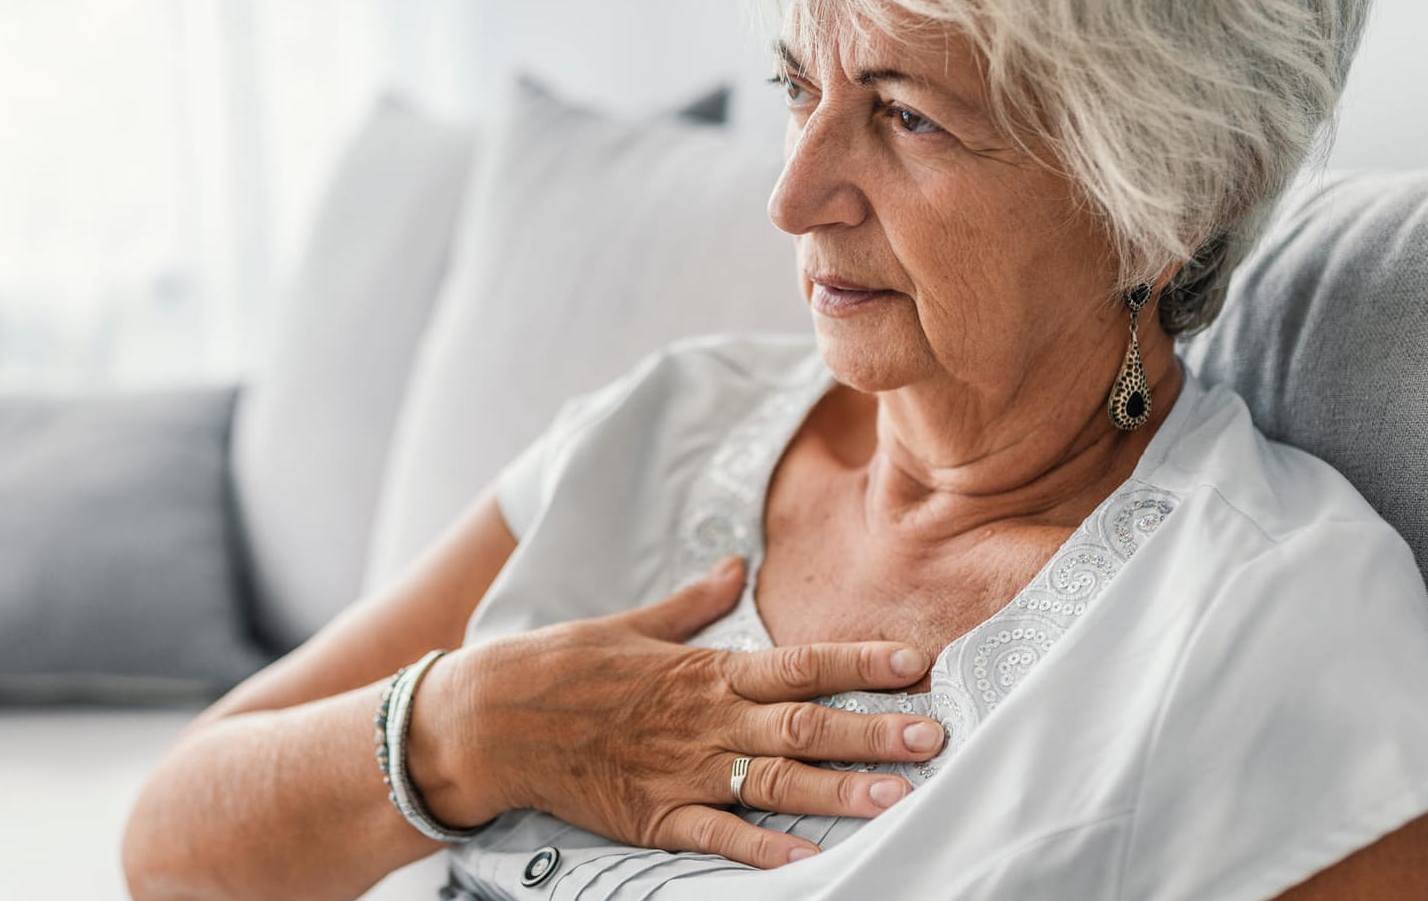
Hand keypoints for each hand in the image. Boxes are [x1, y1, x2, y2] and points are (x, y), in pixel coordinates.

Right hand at [406, 555, 944, 868]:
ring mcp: (683, 771)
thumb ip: (692, 602)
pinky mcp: (655, 816)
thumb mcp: (632, 623)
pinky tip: (811, 861)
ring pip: (776, 782)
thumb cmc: (563, 666)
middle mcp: (706, 720)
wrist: (493, 718)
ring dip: (841, 791)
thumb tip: (734, 566)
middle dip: (874, 730)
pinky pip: (719, 837)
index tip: (915, 662)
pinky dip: (765, 851)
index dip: (860, 662)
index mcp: (706, 670)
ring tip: (899, 798)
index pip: (800, 663)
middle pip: (806, 725)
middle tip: (934, 737)